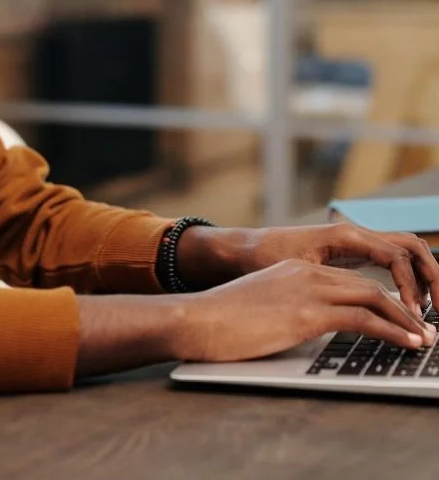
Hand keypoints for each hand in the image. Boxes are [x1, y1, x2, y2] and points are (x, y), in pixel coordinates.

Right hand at [176, 223, 438, 314]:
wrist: (197, 319)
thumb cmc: (221, 320)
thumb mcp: (262, 307)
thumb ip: (289, 309)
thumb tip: (310, 331)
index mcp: (295, 270)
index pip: (350, 281)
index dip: (381, 300)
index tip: (400, 317)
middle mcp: (306, 273)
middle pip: (368, 286)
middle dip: (402, 308)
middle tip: (424, 328)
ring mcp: (308, 290)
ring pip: (373, 298)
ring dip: (405, 320)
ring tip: (425, 339)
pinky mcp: (308, 312)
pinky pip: (364, 318)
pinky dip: (393, 331)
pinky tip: (408, 343)